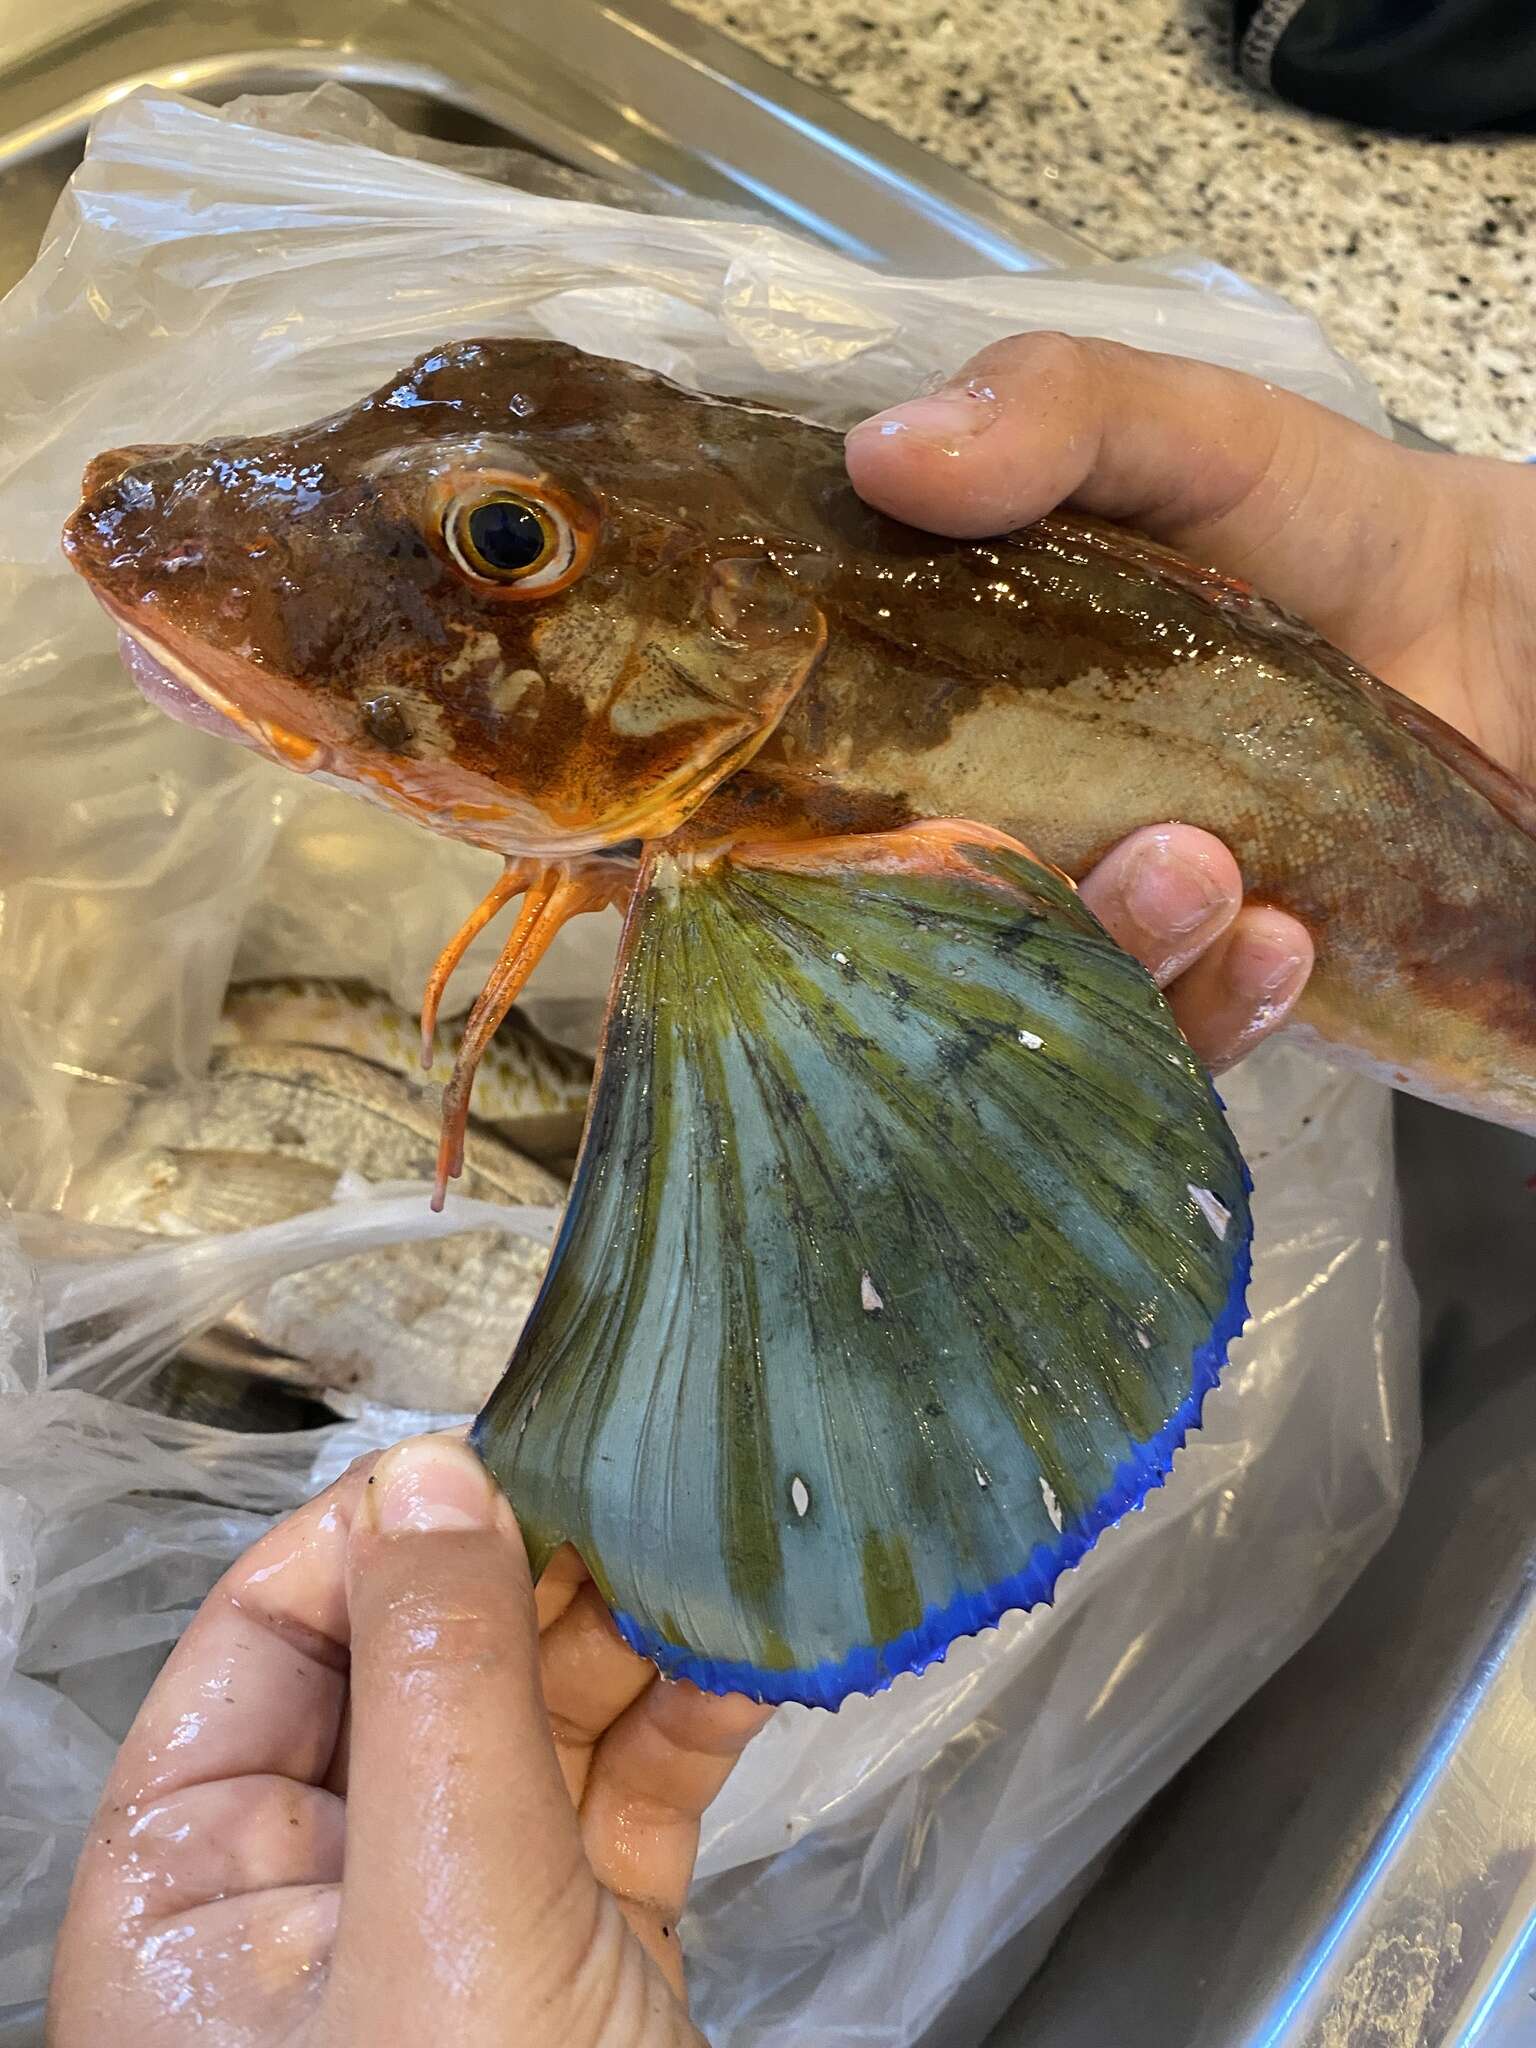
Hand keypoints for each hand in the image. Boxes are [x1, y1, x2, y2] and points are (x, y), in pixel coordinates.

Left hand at [47, 1434, 769, 2047]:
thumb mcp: (442, 1916)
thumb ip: (434, 1681)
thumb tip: (433, 1474)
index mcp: (198, 1886)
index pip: (267, 1637)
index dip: (381, 1531)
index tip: (503, 1455)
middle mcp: (316, 1890)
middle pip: (413, 1659)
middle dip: (533, 1572)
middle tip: (642, 1483)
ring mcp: (453, 1917)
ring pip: (531, 1716)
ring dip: (629, 1632)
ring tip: (716, 1550)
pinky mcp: (574, 1949)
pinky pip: (621, 1795)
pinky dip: (688, 1721)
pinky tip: (752, 1658)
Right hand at [846, 333, 1535, 1067]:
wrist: (1481, 619)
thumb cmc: (1308, 521)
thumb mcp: (1188, 432)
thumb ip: (1056, 413)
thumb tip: (882, 453)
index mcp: (944, 702)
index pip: (815, 792)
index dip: (801, 821)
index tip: (853, 811)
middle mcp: (996, 822)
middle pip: (915, 923)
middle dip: (986, 909)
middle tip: (1109, 831)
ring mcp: (1092, 912)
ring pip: (1040, 996)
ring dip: (1118, 949)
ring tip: (1208, 870)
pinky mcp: (1187, 985)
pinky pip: (1166, 1046)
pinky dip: (1215, 1004)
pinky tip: (1282, 934)